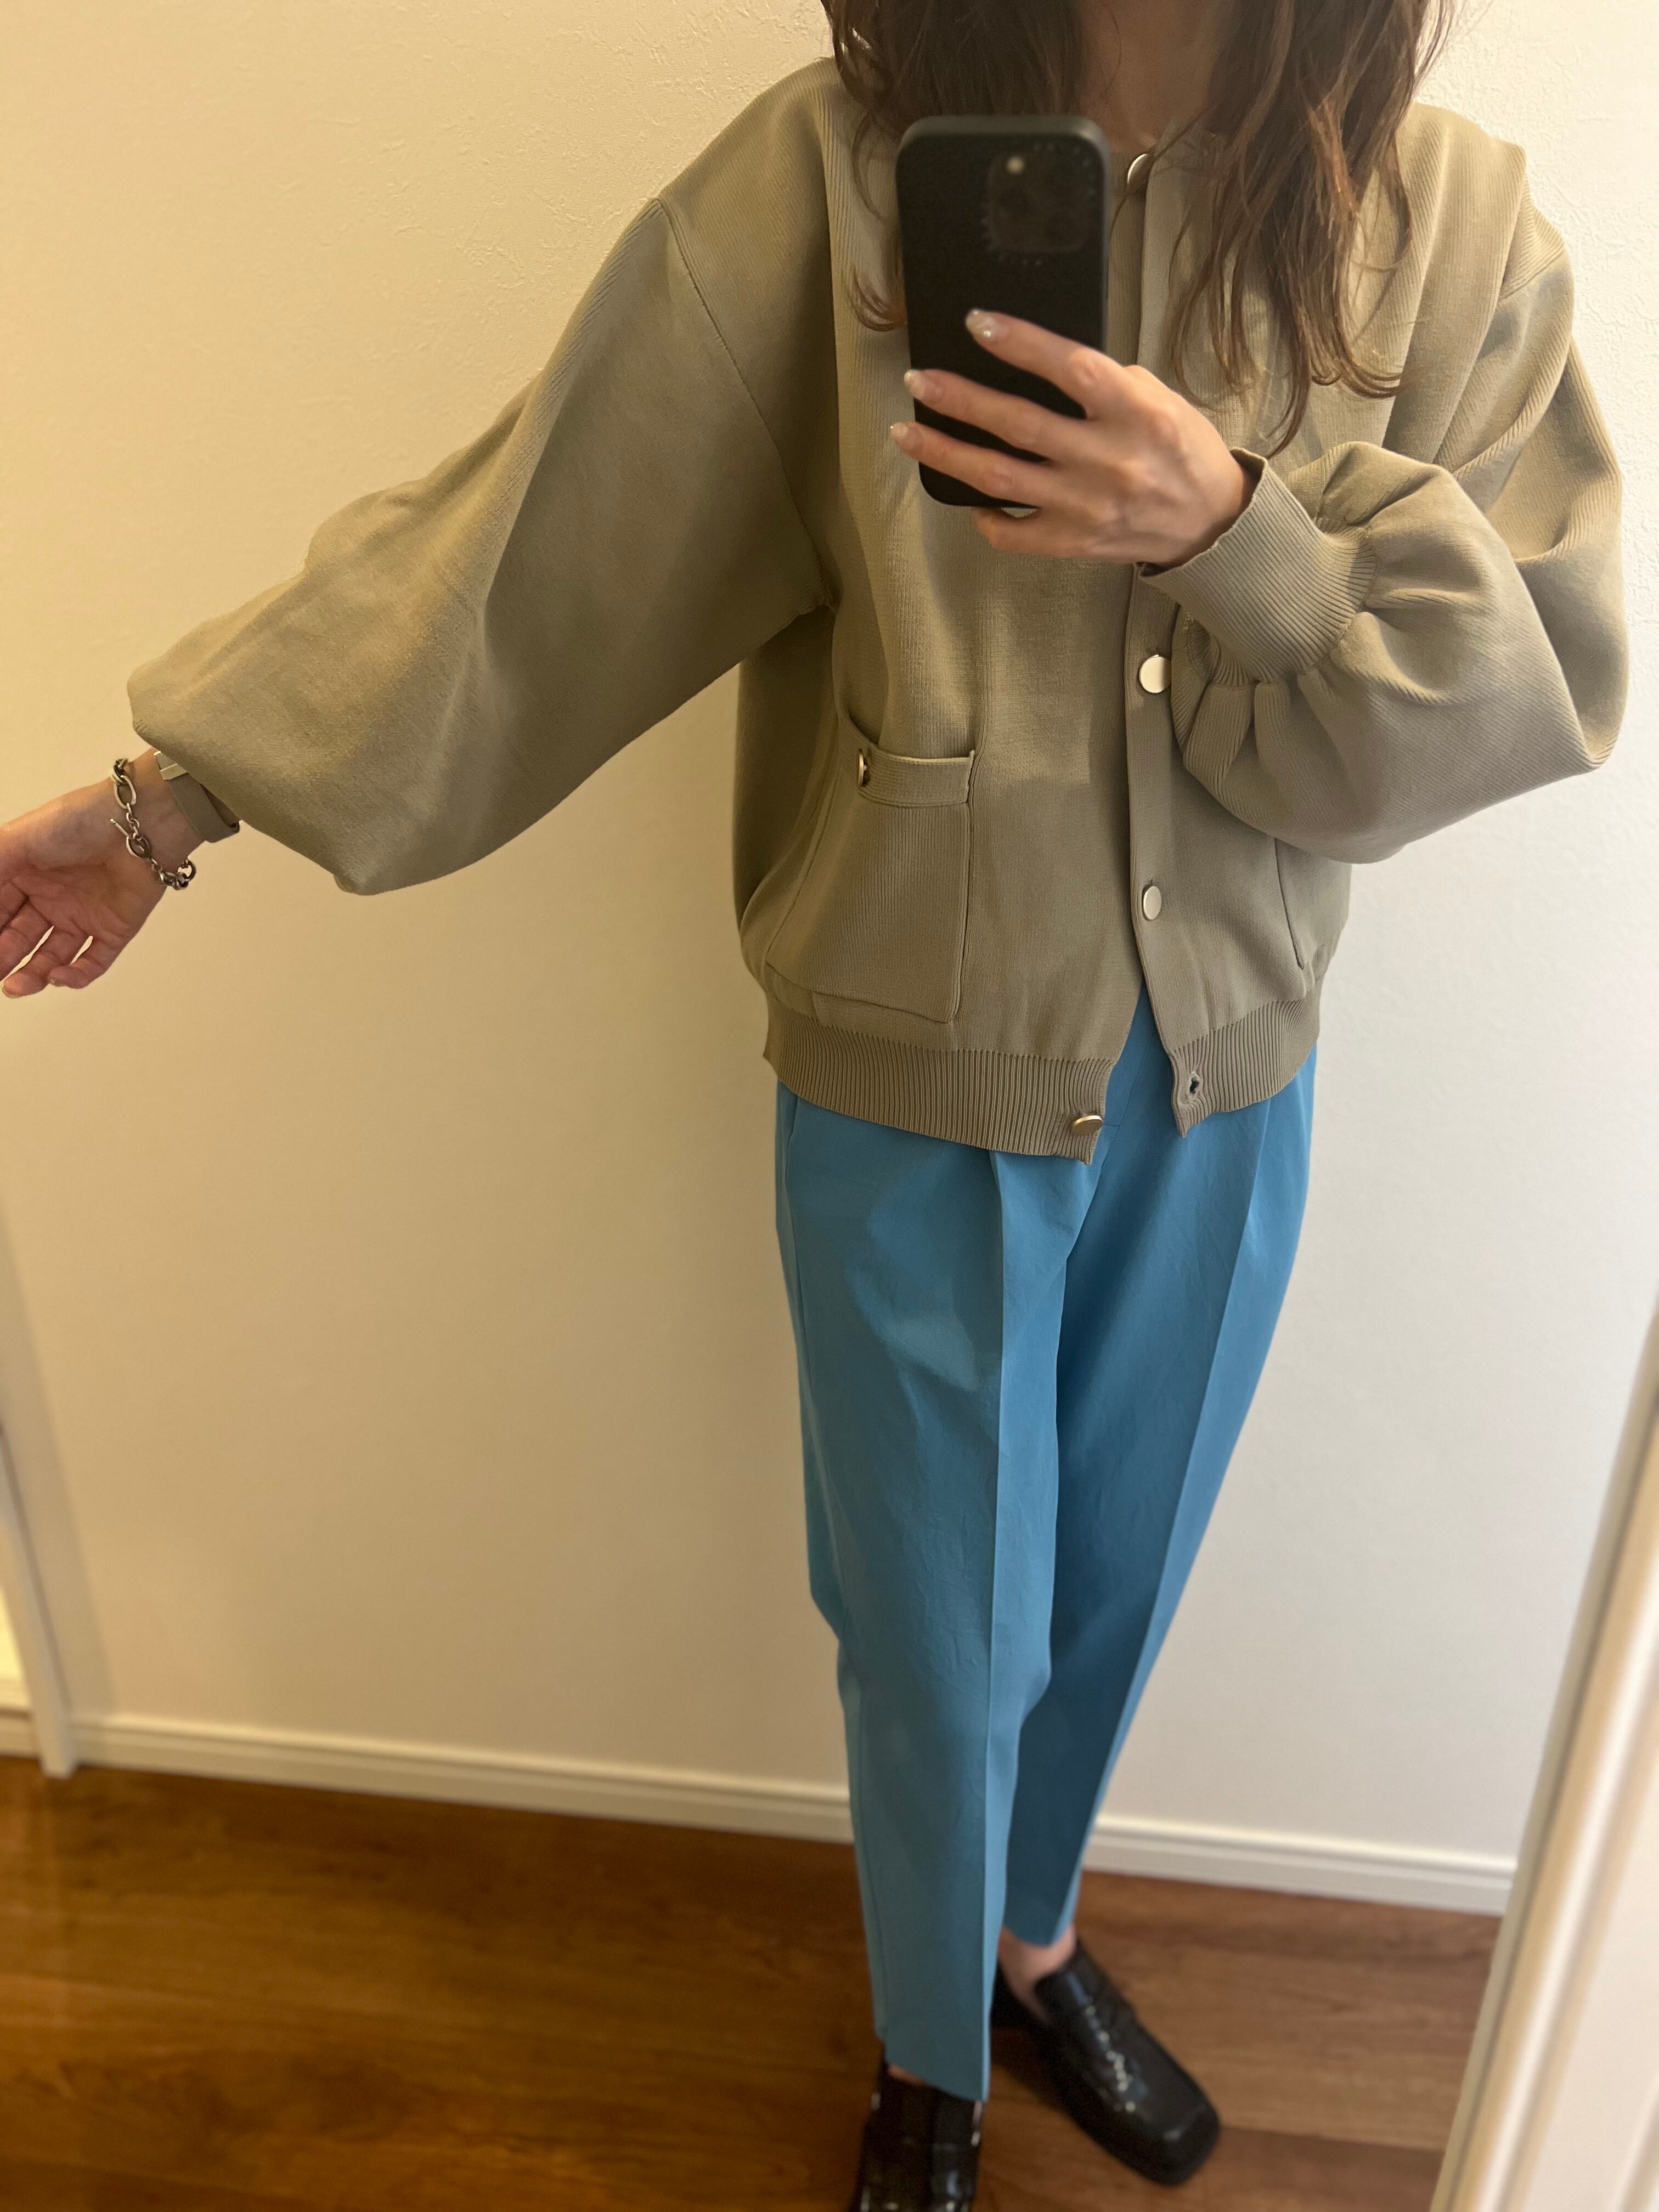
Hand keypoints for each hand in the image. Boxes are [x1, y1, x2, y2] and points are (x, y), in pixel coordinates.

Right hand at [0, 751, 200, 997]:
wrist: (138, 826)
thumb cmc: (80, 822)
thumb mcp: (18, 840)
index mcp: (26, 875)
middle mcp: (53, 898)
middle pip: (20, 939)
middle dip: (4, 958)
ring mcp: (83, 916)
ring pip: (52, 957)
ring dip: (33, 975)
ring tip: (17, 987)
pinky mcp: (114, 930)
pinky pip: (93, 962)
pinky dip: (76, 975)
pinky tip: (58, 977)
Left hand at [890, 309, 1252, 565]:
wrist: (1208, 523)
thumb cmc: (1181, 450)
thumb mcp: (1159, 400)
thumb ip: (1106, 382)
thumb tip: (1042, 364)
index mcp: (1136, 413)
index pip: (1070, 368)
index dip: (1020, 343)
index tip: (975, 323)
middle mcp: (1107, 460)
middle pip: (1017, 424)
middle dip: (959, 398)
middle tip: (918, 379)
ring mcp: (1086, 505)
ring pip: (999, 477)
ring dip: (946, 452)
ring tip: (906, 431)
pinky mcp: (1074, 542)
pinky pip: (1012, 533)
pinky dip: (983, 517)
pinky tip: (965, 497)